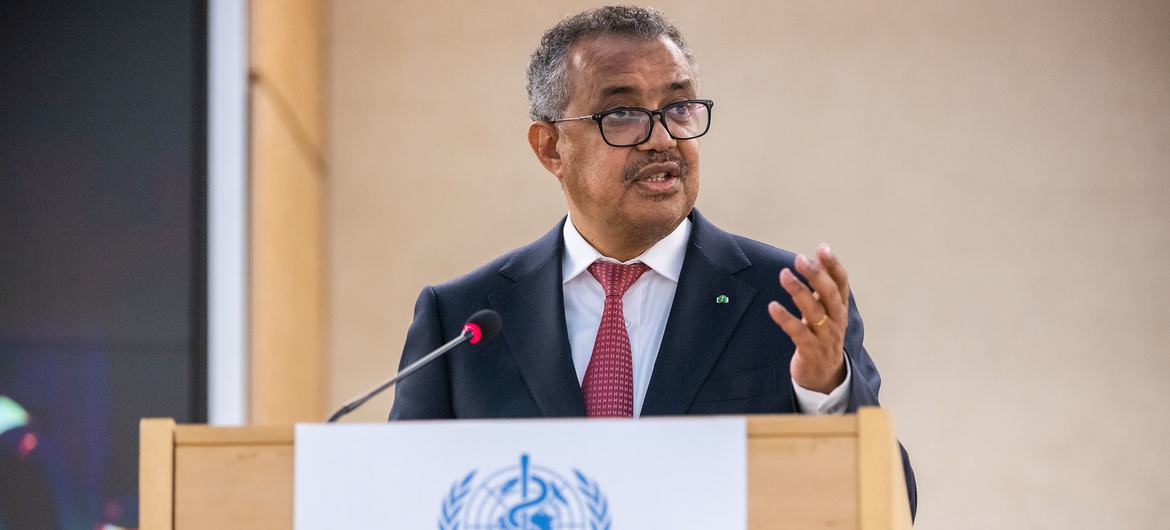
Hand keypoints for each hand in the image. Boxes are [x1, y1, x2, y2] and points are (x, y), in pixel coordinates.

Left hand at [767, 244, 849, 393]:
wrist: (824, 375)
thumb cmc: (822, 335)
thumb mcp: (826, 311)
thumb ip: (822, 286)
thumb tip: (817, 255)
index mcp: (840, 308)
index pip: (841, 283)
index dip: (833, 266)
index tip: (823, 248)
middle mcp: (836, 320)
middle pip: (830, 295)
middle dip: (816, 275)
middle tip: (799, 259)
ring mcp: (825, 336)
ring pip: (815, 312)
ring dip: (799, 292)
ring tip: (784, 274)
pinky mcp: (810, 350)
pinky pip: (798, 332)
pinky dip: (786, 319)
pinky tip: (773, 306)